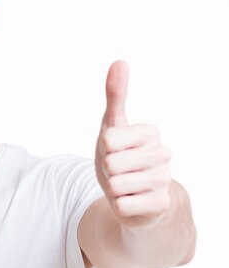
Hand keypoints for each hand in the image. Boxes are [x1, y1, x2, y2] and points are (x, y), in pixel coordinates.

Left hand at [95, 61, 171, 229]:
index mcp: (151, 133)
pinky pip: (122, 206)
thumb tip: (120, 61)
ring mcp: (164, 180)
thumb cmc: (120, 157)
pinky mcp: (160, 205)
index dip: (104, 149)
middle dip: (107, 170)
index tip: (114, 151)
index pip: (108, 140)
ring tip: (124, 186)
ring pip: (115, 185)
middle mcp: (163, 154)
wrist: (135, 195)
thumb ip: (115, 95)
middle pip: (111, 163)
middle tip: (118, 171)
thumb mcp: (112, 125)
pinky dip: (119, 206)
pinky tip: (131, 201)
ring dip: (112, 189)